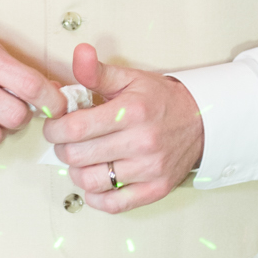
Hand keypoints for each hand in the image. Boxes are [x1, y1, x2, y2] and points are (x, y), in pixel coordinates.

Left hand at [42, 43, 203, 213]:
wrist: (202, 121)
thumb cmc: (161, 100)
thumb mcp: (130, 79)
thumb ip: (98, 71)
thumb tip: (79, 53)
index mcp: (130, 112)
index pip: (75, 128)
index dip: (54, 129)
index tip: (55, 126)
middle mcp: (141, 142)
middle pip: (77, 156)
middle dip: (63, 148)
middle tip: (68, 141)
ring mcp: (149, 169)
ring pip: (90, 182)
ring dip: (77, 172)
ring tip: (83, 159)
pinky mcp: (156, 189)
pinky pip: (114, 204)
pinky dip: (97, 197)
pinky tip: (96, 182)